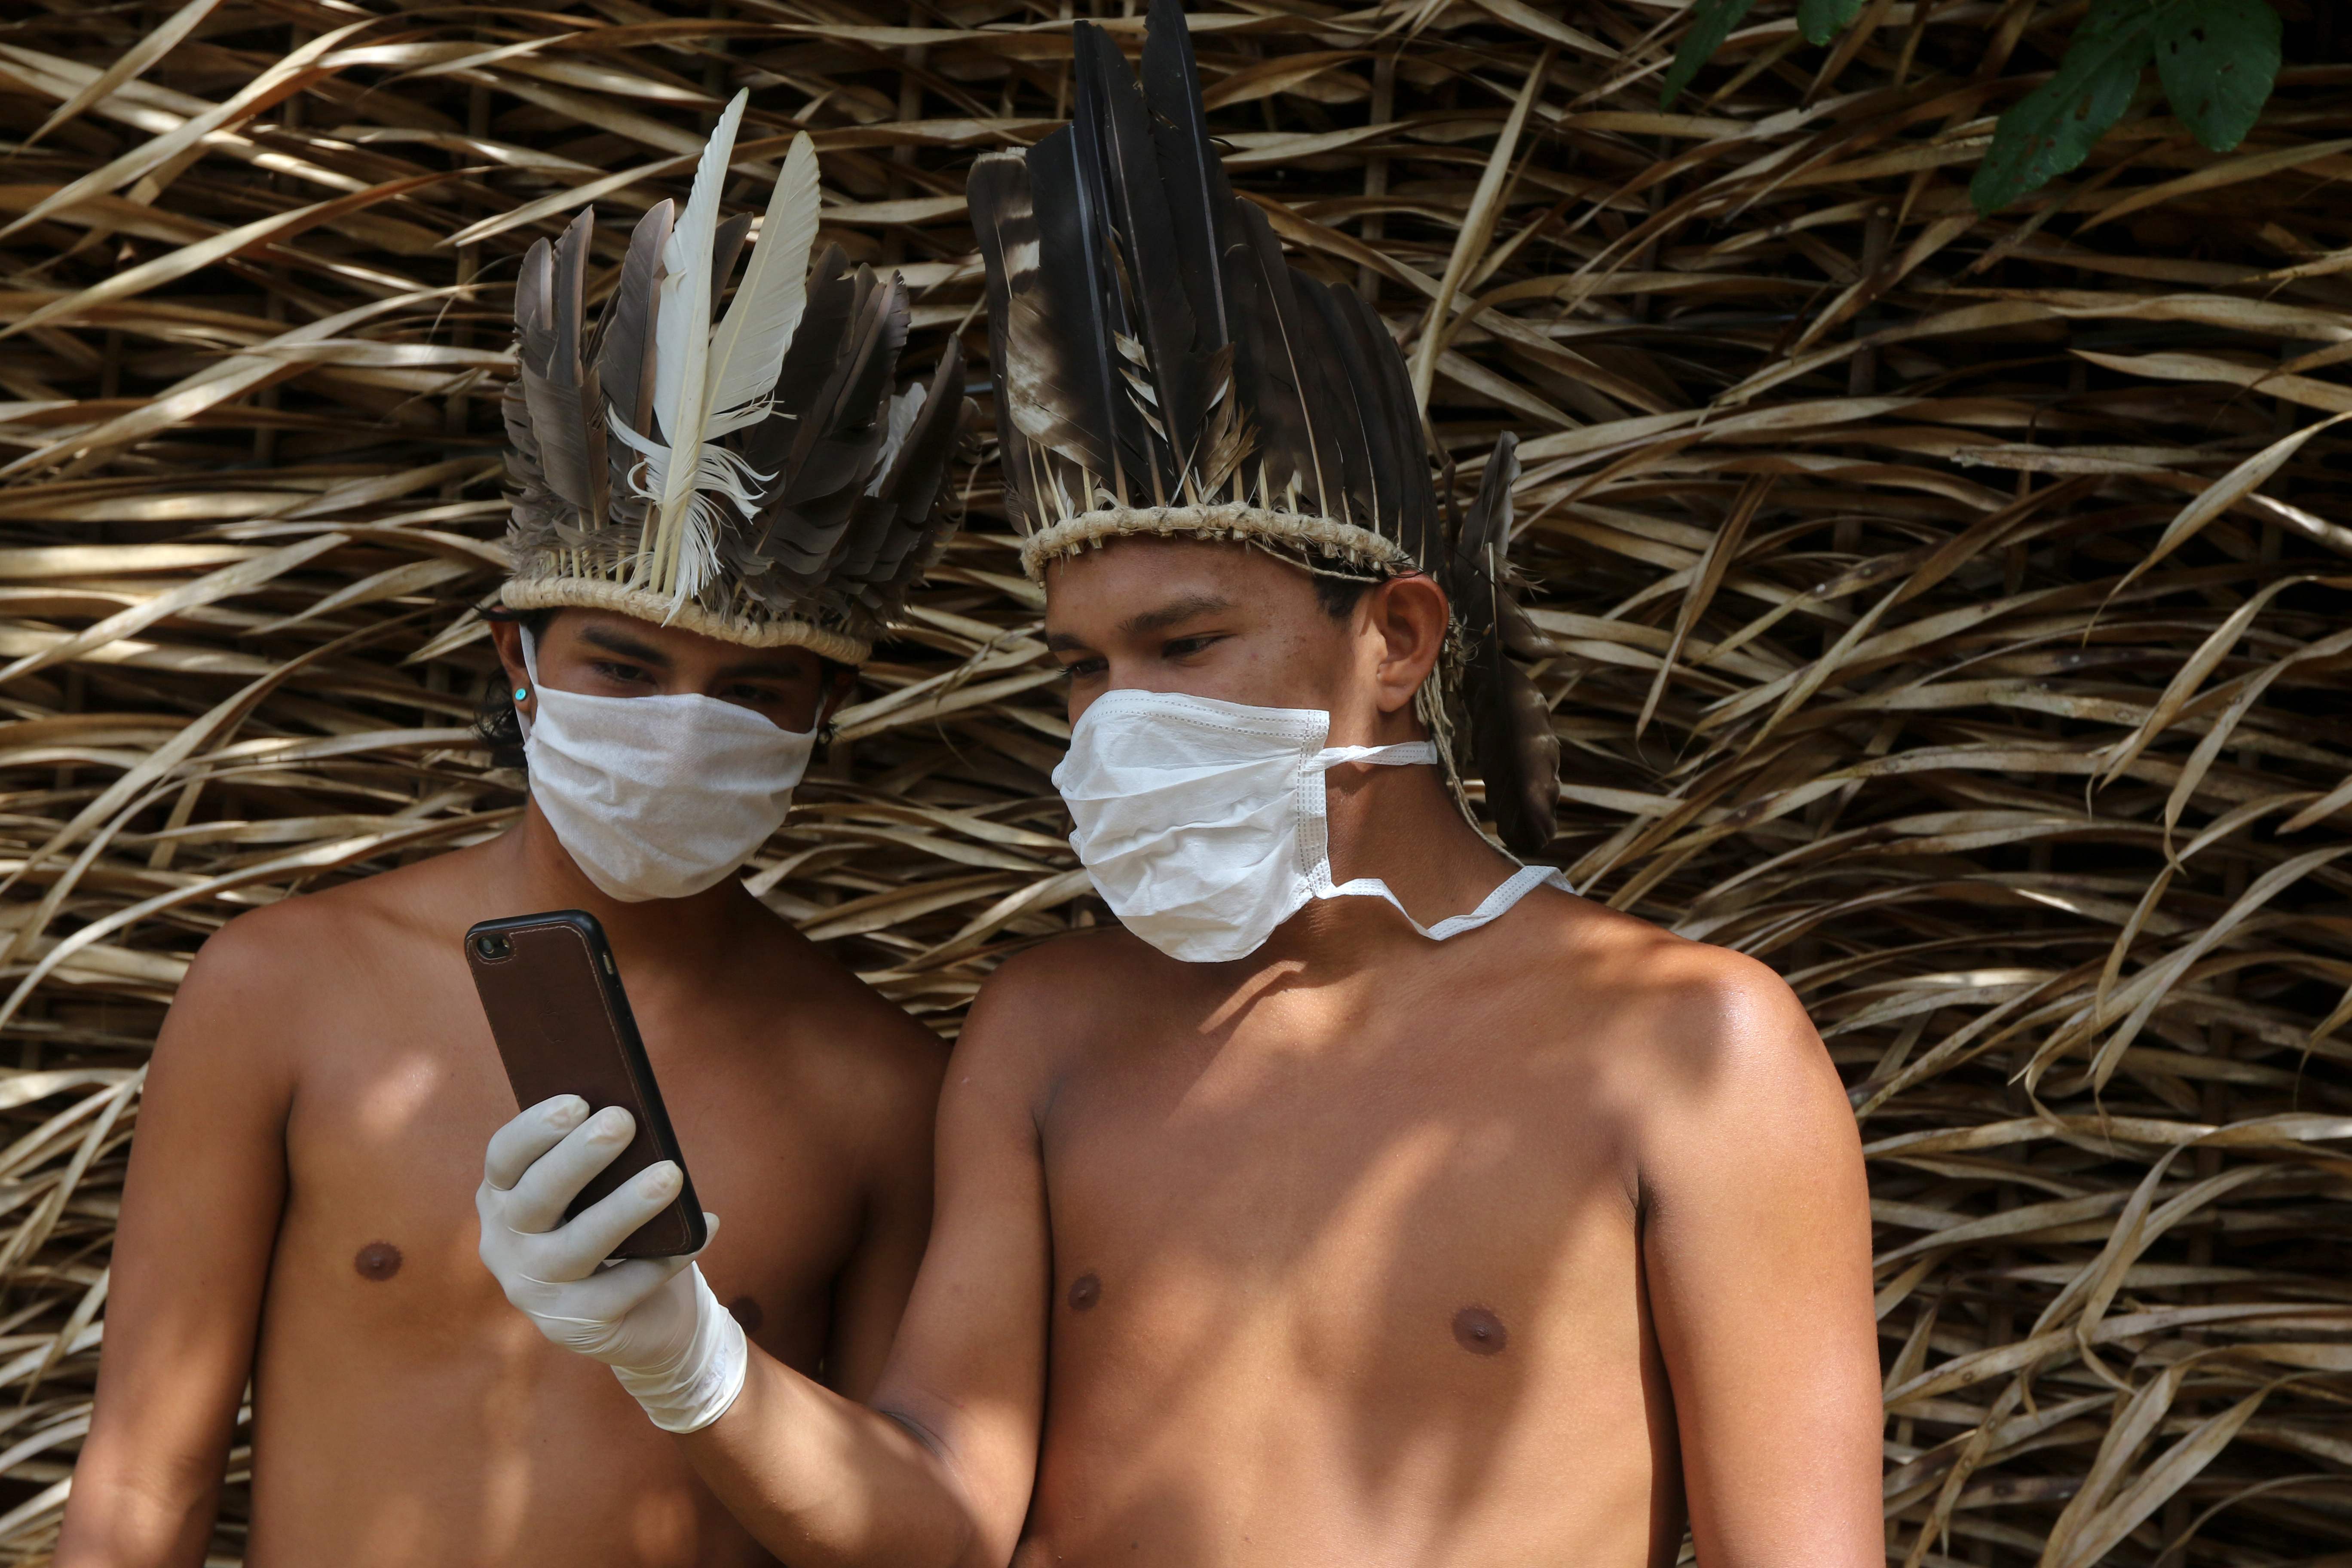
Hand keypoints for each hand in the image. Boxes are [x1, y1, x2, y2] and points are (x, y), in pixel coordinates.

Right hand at [476, 1095, 746, 1432]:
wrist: (641, 1315)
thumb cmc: (617, 1230)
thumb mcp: (599, 1191)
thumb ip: (602, 1160)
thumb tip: (633, 1114)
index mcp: (504, 1198)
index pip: (504, 1158)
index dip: (535, 1129)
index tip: (577, 1101)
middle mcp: (506, 1246)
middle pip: (536, 1198)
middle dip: (579, 1157)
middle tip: (623, 1120)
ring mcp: (536, 1291)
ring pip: (577, 1246)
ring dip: (625, 1207)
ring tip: (670, 1175)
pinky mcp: (576, 1327)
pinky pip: (623, 1289)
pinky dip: (665, 1259)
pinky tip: (702, 1231)